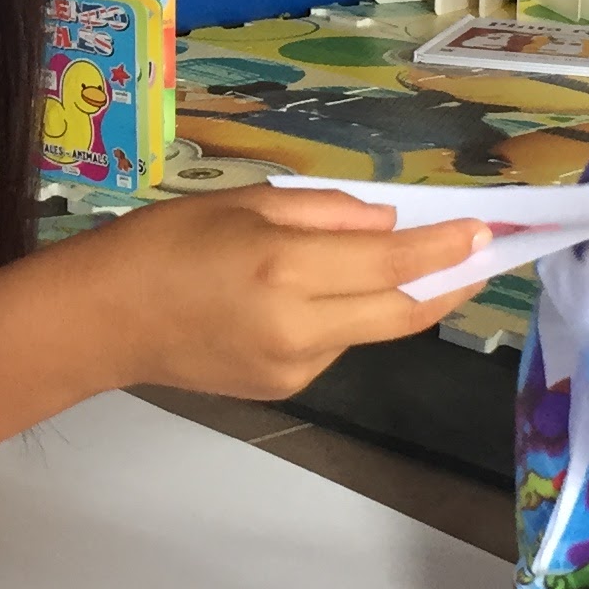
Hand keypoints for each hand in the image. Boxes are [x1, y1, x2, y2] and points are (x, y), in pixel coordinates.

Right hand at [85, 187, 487, 399]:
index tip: (484, 231)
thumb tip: (387, 224)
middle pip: (401, 312)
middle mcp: (298, 324)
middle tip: (482, 260)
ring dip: (390, 298)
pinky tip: (309, 298)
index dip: (444, 248)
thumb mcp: (244, 201)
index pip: (390, 261)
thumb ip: (324, 212)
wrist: (104, 320)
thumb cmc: (164, 243)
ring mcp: (293, 366)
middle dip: (450, 285)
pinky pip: (335, 346)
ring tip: (386, 264)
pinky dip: (344, 318)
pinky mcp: (284, 388)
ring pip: (370, 330)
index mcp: (284, 266)